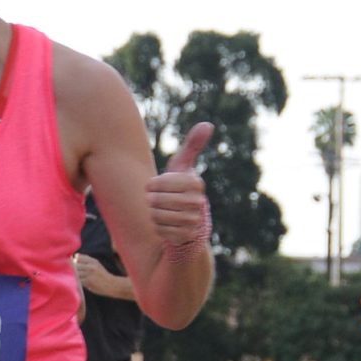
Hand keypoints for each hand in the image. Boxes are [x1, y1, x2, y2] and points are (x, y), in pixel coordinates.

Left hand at [74, 252, 116, 296]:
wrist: (111, 285)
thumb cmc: (102, 275)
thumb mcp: (97, 265)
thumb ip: (86, 261)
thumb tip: (73, 258)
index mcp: (93, 261)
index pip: (78, 257)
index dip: (73, 261)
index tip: (73, 265)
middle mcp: (91, 266)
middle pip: (75, 265)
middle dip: (72, 269)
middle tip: (72, 273)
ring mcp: (90, 273)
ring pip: (76, 273)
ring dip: (73, 276)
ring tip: (75, 278)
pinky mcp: (88, 281)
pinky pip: (78, 280)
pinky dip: (76, 281)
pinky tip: (78, 283)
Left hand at [145, 122, 212, 247]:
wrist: (189, 221)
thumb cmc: (181, 188)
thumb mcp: (183, 167)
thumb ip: (192, 146)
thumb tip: (208, 124)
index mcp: (195, 183)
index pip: (160, 183)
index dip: (152, 185)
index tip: (155, 186)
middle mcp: (198, 202)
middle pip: (156, 200)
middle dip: (152, 201)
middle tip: (157, 201)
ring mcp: (193, 220)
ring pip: (157, 216)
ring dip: (154, 214)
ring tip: (162, 211)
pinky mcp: (187, 236)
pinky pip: (160, 231)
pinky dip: (159, 228)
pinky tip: (166, 225)